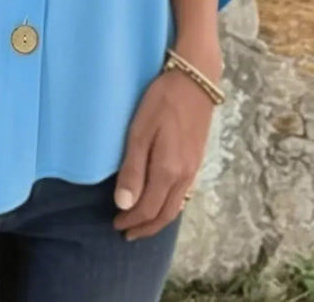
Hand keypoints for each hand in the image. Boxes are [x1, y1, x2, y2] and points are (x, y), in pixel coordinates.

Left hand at [112, 63, 219, 240]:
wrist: (196, 81)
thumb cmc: (162, 102)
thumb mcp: (140, 132)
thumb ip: (132, 170)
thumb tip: (124, 205)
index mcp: (168, 171)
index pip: (148, 208)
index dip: (132, 220)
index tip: (116, 223)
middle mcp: (184, 175)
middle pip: (165, 213)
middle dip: (146, 227)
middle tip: (127, 233)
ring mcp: (194, 168)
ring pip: (177, 206)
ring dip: (158, 219)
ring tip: (142, 223)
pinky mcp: (197, 159)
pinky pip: (184, 194)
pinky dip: (170, 206)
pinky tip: (161, 200)